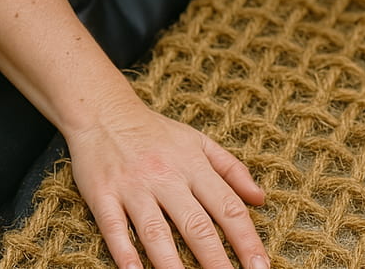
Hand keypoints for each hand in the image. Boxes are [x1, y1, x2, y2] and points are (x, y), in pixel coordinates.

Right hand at [66, 93, 268, 268]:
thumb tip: (260, 198)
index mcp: (192, 164)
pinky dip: (124, 253)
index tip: (260, 266)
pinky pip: (114, 227)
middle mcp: (166, 176)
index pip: (227, 205)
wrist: (105, 111)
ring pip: (156, 231)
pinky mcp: (103, 194)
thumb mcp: (198, 141)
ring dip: (172, 264)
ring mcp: (134, 186)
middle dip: (216, 259)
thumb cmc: (156, 131)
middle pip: (196, 224)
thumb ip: (231, 169)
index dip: (246, 238)